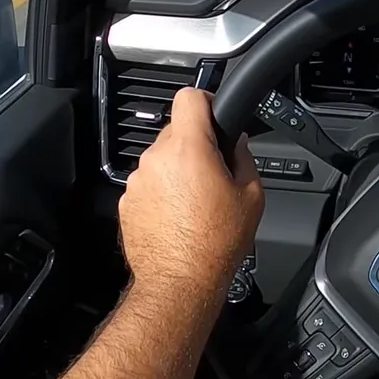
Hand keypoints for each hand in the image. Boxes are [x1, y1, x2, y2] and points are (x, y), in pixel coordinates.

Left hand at [118, 87, 264, 295]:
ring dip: (177, 170)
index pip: (189, 96)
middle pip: (176, 130)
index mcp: (188, 148)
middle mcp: (157, 158)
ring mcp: (138, 180)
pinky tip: (178, 214)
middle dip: (195, 144)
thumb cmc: (214, 244)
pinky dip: (162, 191)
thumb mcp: (251, 196)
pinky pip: (149, 182)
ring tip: (196, 201)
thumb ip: (244, 157)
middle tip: (214, 172)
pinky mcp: (127, 200)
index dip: (205, 100)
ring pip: (162, 158)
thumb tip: (237, 142)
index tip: (214, 113)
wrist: (179, 282)